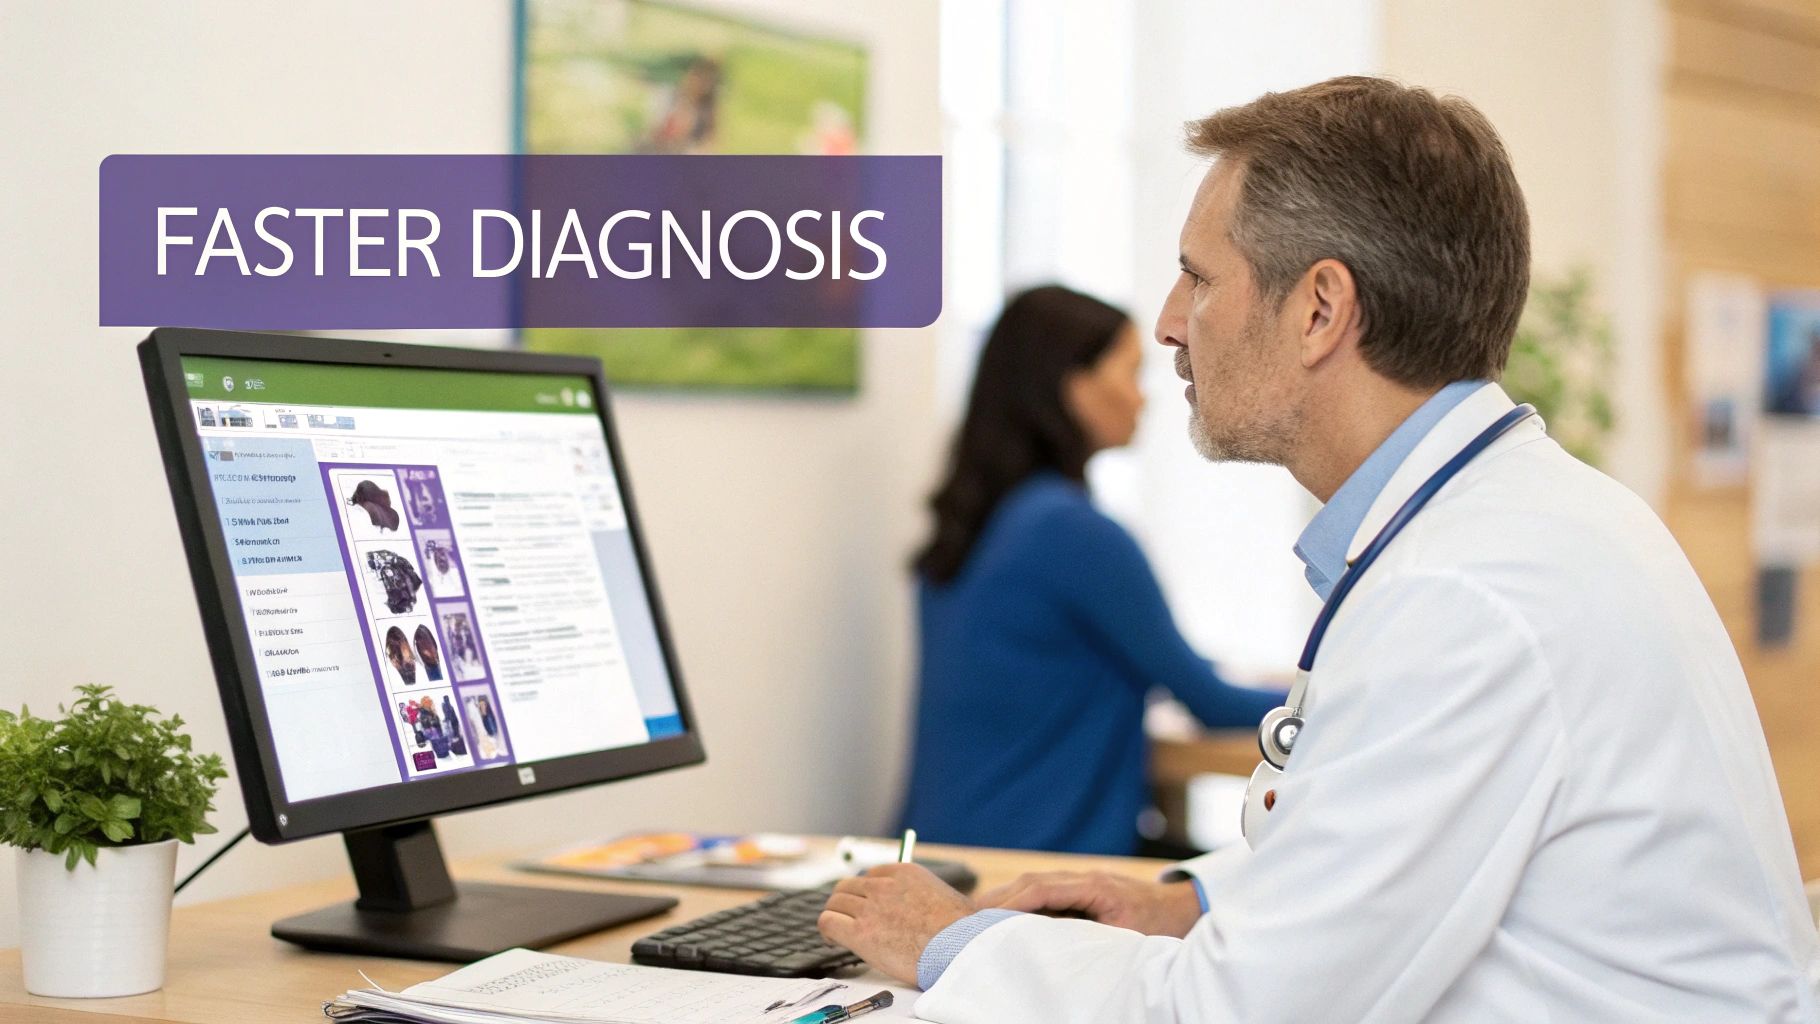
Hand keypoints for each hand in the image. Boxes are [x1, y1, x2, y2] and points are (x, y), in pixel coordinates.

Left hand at [817, 863, 975, 985]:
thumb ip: (922, 894)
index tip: (866, 906)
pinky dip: (827, 931)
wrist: (959, 948)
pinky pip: (828, 922)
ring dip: (836, 916)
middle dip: (846, 902)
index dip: (864, 892)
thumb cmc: (960, 931)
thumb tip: (918, 906)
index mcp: (904, 872)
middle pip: (847, 887)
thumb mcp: (944, 897)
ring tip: (839, 933)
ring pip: (835, 903)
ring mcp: (869, 908)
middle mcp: (883, 885)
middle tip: (848, 919)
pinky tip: (834, 941)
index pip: (870, 875)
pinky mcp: (859, 933)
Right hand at [976, 871, 1202, 937]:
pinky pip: (1044, 891)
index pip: (1042, 888)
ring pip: (1034, 884)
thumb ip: (1093, 940)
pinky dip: (1021, 901)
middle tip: (965, 918)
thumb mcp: (1127, 938)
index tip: (986, 917)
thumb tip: (1058, 951)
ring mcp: (1080, 881)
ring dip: (1005, 899)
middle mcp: (1084, 878)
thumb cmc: (1158, 926)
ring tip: (976, 918)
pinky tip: (1003, 916)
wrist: (1182, 907)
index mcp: (1095, 886)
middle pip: (1031, 881)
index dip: (1012, 902)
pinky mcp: (1079, 889)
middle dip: (998, 898)